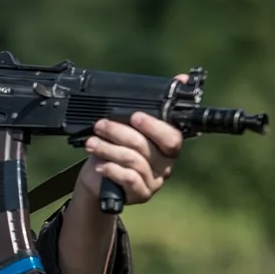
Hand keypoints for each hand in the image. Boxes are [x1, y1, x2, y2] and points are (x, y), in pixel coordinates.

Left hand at [76, 74, 187, 206]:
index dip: (155, 126)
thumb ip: (151, 106)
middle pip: (146, 147)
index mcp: (168, 145)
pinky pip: (128, 180)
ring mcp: (154, 181)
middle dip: (119, 132)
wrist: (100, 178)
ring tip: (91, 143)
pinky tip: (100, 165)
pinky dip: (112, 169)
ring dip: (108, 149)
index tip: (135, 115)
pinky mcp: (141, 194)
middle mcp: (165, 164)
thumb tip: (182, 78)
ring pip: (133, 161)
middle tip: (100, 125)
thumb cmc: (118, 147)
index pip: (172, 137)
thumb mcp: (131, 125)